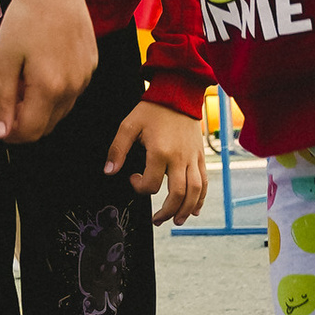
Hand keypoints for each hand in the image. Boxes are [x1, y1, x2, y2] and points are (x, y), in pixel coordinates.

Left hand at [0, 0, 96, 144]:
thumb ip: (0, 100)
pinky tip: (42, 67)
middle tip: (9, 96)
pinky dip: (56, 91)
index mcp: (49, 88)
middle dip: (25, 121)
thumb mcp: (2, 60)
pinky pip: (72, 91)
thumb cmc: (25, 19)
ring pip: (61, 110)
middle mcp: (73, 87)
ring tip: (24, 78)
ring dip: (40, 107)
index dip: (11, 134)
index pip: (31, 132)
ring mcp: (85, 77)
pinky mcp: (91, 65)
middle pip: (47, 126)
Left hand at [109, 96, 207, 225]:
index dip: (140, 187)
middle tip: (157, 220)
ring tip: (177, 221)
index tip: (133, 178)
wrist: (178, 94)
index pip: (151, 184)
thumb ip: (117, 149)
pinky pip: (204, 181)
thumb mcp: (129, 125)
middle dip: (167, 212)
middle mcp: (179, 158)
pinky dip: (201, 198)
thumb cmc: (151, 110)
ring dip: (186, 210)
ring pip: (195, 191)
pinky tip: (195, 209)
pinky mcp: (200, 156)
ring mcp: (192, 158)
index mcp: (160, 152)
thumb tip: (109, 171)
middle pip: (178, 194)